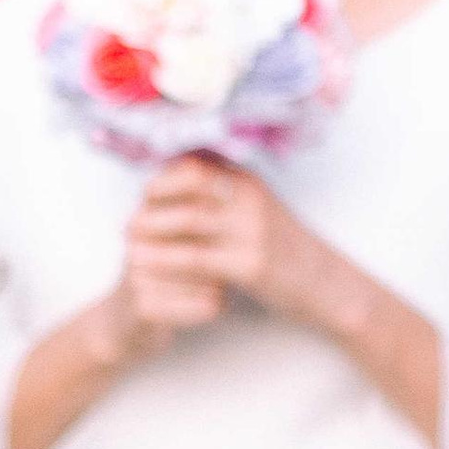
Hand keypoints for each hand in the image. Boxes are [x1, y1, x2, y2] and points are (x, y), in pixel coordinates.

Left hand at [109, 153, 332, 346]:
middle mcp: (249, 197)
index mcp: (247, 180)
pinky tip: (145, 272)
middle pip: (186, 189)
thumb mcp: (254, 209)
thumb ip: (221, 193)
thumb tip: (179, 179)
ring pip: (186, 222)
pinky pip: (196, 259)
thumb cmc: (281, 247)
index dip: (161, 182)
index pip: (193, 166)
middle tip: (125, 227)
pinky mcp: (250, 263)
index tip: (141, 198)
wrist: (323, 282)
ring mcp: (252, 229)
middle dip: (150, 208)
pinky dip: (165, 263)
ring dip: (150, 235)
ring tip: (128, 249)